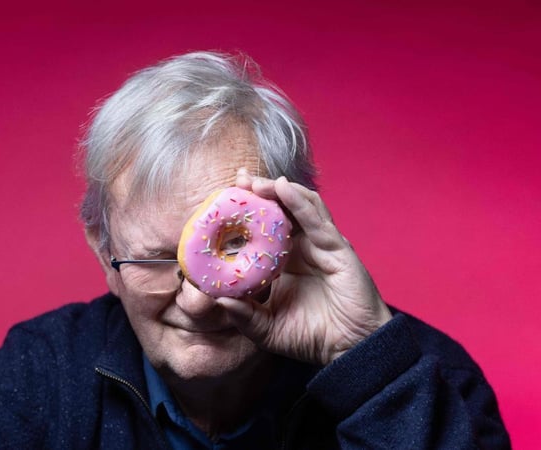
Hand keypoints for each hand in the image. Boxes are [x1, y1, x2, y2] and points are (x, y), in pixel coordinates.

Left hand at [216, 169, 392, 365]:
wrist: (348, 351)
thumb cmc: (310, 338)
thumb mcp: (266, 329)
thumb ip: (243, 315)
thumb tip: (217, 298)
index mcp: (283, 262)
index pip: (263, 228)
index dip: (247, 211)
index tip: (224, 197)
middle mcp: (302, 248)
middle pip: (280, 209)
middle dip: (260, 191)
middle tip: (238, 178)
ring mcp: (321, 245)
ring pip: (299, 206)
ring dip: (278, 190)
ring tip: (255, 182)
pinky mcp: (337, 249)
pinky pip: (316, 220)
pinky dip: (299, 202)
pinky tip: (283, 188)